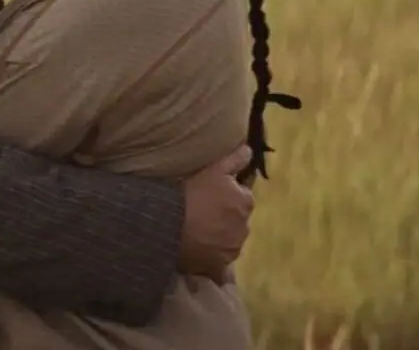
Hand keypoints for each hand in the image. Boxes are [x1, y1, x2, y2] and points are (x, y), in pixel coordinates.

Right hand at [177, 145, 254, 281]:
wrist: (168, 225)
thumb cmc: (191, 193)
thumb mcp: (214, 168)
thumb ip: (235, 159)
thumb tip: (250, 150)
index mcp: (245, 202)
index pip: (242, 197)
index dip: (227, 196)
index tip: (211, 195)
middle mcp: (245, 226)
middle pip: (237, 220)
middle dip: (226, 217)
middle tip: (203, 213)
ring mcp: (233, 249)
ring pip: (230, 241)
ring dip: (220, 238)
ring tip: (198, 233)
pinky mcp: (219, 266)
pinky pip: (221, 267)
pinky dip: (215, 262)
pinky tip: (201, 256)